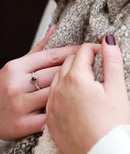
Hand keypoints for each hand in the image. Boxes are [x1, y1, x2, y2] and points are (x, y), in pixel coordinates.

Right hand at [0, 26, 80, 140]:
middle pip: (56, 74)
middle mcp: (16, 84)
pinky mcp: (21, 125)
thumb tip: (55, 28)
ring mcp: (18, 105)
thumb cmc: (5, 90)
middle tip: (97, 69)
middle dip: (78, 71)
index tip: (91, 50)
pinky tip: (74, 110)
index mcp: (16, 67)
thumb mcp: (17, 68)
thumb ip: (38, 49)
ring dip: (72, 92)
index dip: (74, 53)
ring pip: (55, 93)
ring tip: (90, 89)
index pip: (52, 56)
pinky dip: (62, 112)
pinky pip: (49, 116)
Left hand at [46, 34, 129, 153]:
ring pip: (58, 78)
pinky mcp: (50, 120)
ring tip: (88, 82)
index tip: (106, 56)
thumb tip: (108, 40)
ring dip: (71, 74)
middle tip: (99, 68)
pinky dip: (63, 91)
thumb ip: (112, 61)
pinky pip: (53, 96)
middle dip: (83, 60)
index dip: (96, 49)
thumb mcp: (117, 89)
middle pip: (68, 62)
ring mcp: (52, 105)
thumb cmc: (112, 124)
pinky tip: (76, 98)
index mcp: (76, 79)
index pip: (83, 51)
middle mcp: (59, 89)